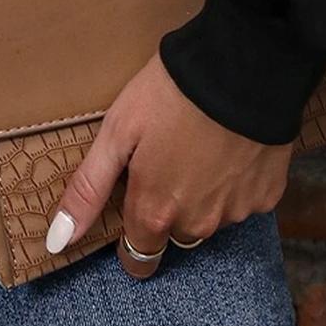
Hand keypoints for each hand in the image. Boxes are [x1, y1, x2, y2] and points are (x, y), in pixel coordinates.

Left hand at [44, 51, 293, 278]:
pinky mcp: (268, 195)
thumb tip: (57, 241)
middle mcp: (198, 224)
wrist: (242, 68)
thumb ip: (88, 190)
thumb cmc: (169, 95)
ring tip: (197, 146)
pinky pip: (243, 200)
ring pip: (211, 217)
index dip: (132, 238)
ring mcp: (237, 212)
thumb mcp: (116, 133)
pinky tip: (228, 146)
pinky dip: (234, 181)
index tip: (133, 204)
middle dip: (167, 209)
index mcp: (155, 212)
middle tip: (166, 159)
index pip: (139, 258)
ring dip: (202, 195)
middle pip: (175, 235)